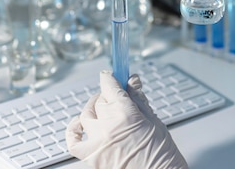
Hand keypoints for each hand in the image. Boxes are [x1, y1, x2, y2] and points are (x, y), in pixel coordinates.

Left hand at [66, 71, 187, 168]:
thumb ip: (138, 99)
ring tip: (103, 112)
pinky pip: (73, 141)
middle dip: (108, 97)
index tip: (111, 75)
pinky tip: (79, 125)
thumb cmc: (161, 154)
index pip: (109, 85)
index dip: (110, 78)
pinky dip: (73, 131)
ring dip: (93, 110)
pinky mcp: (92, 157)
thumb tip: (132, 80)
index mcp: (125, 112)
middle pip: (100, 100)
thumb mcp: (153, 120)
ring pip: (86, 116)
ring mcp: (97, 142)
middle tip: (116, 99)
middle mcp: (108, 125)